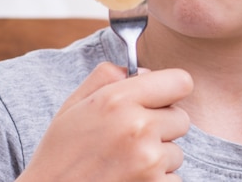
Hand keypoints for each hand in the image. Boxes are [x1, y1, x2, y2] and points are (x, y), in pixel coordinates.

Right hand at [18, 62, 192, 181]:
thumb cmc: (60, 155)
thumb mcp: (74, 106)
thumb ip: (107, 77)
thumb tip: (144, 71)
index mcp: (118, 100)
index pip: (181, 82)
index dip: (170, 91)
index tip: (158, 102)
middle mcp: (138, 127)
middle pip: (181, 118)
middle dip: (162, 127)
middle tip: (131, 139)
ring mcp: (149, 160)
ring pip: (176, 152)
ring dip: (157, 158)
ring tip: (124, 163)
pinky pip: (173, 179)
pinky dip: (156, 181)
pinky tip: (128, 179)